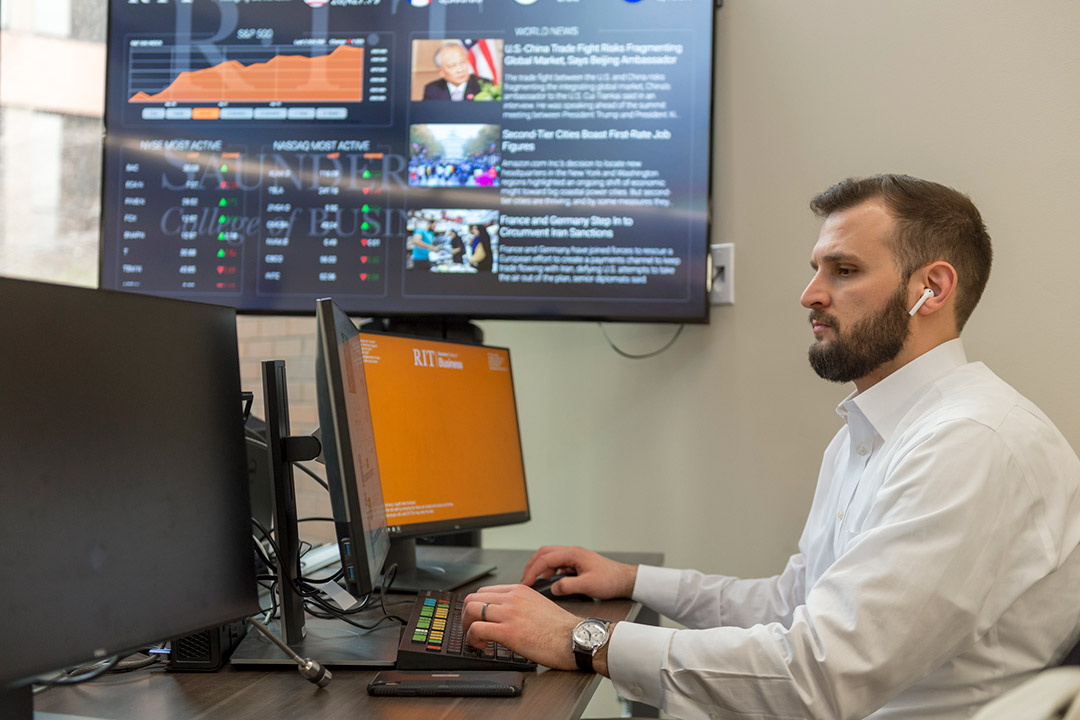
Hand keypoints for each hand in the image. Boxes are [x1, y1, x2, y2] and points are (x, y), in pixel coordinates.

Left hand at [461, 584, 580, 670]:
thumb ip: (521, 605)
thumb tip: (506, 615)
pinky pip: (477, 628)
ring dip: (467, 625)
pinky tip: (480, 645)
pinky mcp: (508, 631)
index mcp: (520, 591)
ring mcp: (509, 613)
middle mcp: (512, 598)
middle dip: (467, 615)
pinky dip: (472, 638)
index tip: (478, 618)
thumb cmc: (561, 629)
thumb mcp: (539, 605)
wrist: (574, 639)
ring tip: (474, 638)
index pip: (486, 591)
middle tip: (471, 628)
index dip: (478, 606)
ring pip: (471, 610)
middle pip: (474, 597)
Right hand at [521, 546, 637, 599]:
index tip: (526, 582)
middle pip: (545, 553)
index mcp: (573, 554)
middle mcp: (573, 552)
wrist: (625, 580)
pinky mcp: (577, 563)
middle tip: (525, 579)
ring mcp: (575, 557)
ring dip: (540, 567)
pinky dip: (549, 570)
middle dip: (532, 565)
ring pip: (550, 556)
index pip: (546, 559)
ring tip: (534, 580)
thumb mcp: (588, 585)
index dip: (533, 571)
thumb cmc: (611, 580)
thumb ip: (567, 586)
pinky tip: (549, 579)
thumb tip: (553, 587)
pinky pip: (558, 563)